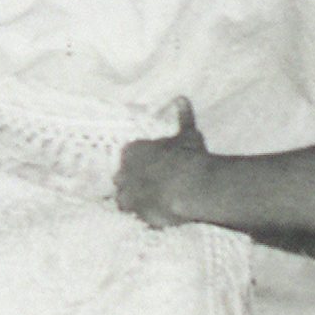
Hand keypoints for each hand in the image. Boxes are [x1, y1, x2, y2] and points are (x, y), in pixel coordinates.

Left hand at [115, 98, 209, 226]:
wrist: (193, 186)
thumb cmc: (190, 158)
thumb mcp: (188, 135)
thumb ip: (183, 117)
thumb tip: (183, 98)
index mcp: (133, 151)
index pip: (127, 157)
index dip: (137, 164)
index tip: (148, 169)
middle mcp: (125, 172)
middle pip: (120, 178)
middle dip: (130, 181)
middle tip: (148, 187)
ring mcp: (129, 194)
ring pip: (121, 198)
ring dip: (130, 200)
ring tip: (147, 203)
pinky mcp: (137, 214)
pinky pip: (133, 217)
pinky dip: (140, 216)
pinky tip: (151, 216)